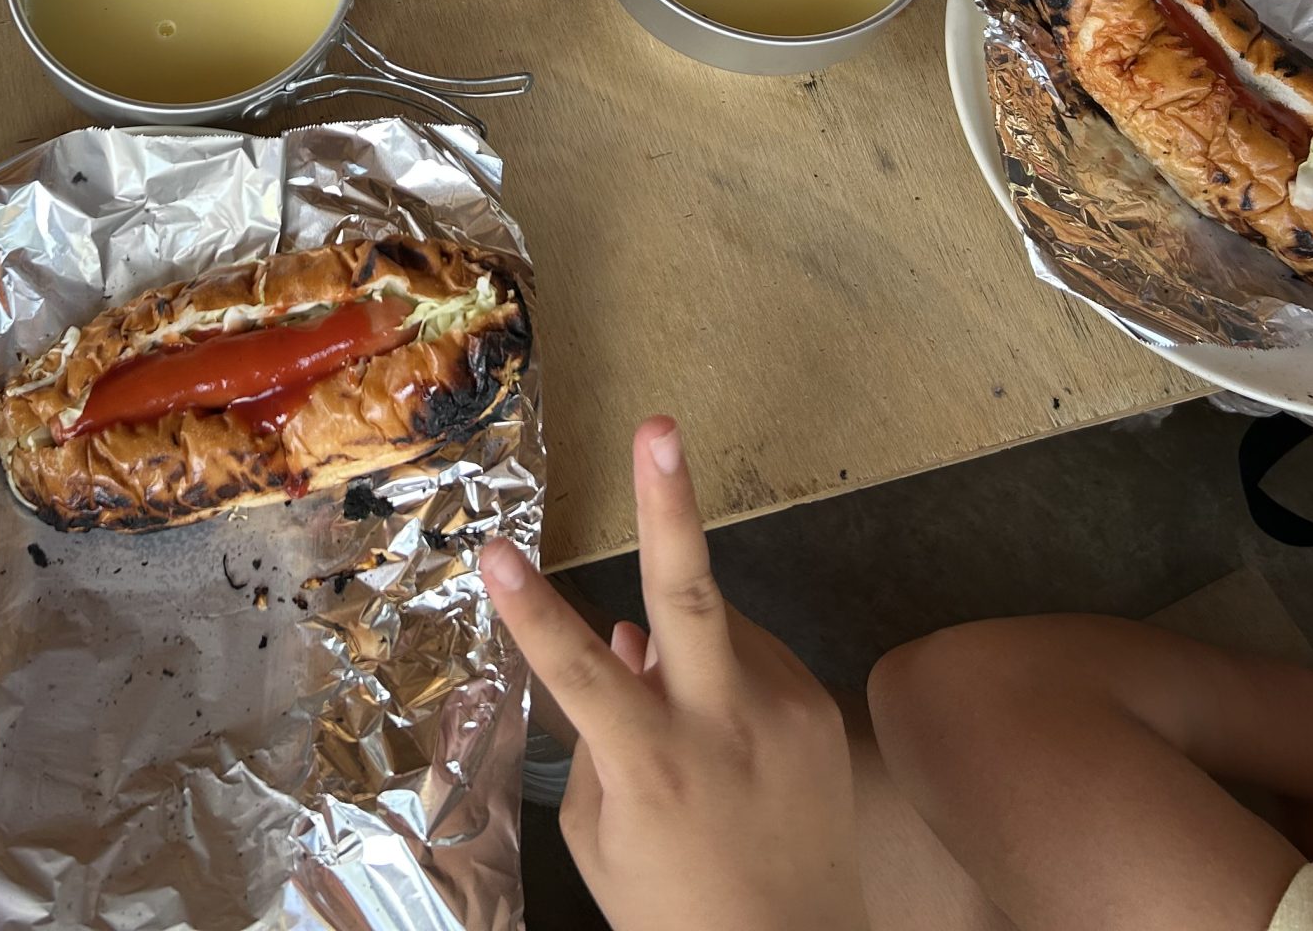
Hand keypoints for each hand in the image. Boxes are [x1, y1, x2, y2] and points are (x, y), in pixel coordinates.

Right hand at [478, 418, 867, 930]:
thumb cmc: (674, 909)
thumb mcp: (601, 838)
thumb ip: (596, 740)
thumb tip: (622, 640)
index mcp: (651, 766)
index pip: (575, 671)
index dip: (530, 608)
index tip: (493, 550)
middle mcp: (722, 730)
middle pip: (688, 597)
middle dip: (670, 504)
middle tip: (659, 429)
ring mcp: (781, 716)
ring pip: (714, 631)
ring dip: (685, 648)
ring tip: (690, 735)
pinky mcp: (818, 712)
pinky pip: (753, 659)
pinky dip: (724, 674)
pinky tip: (724, 737)